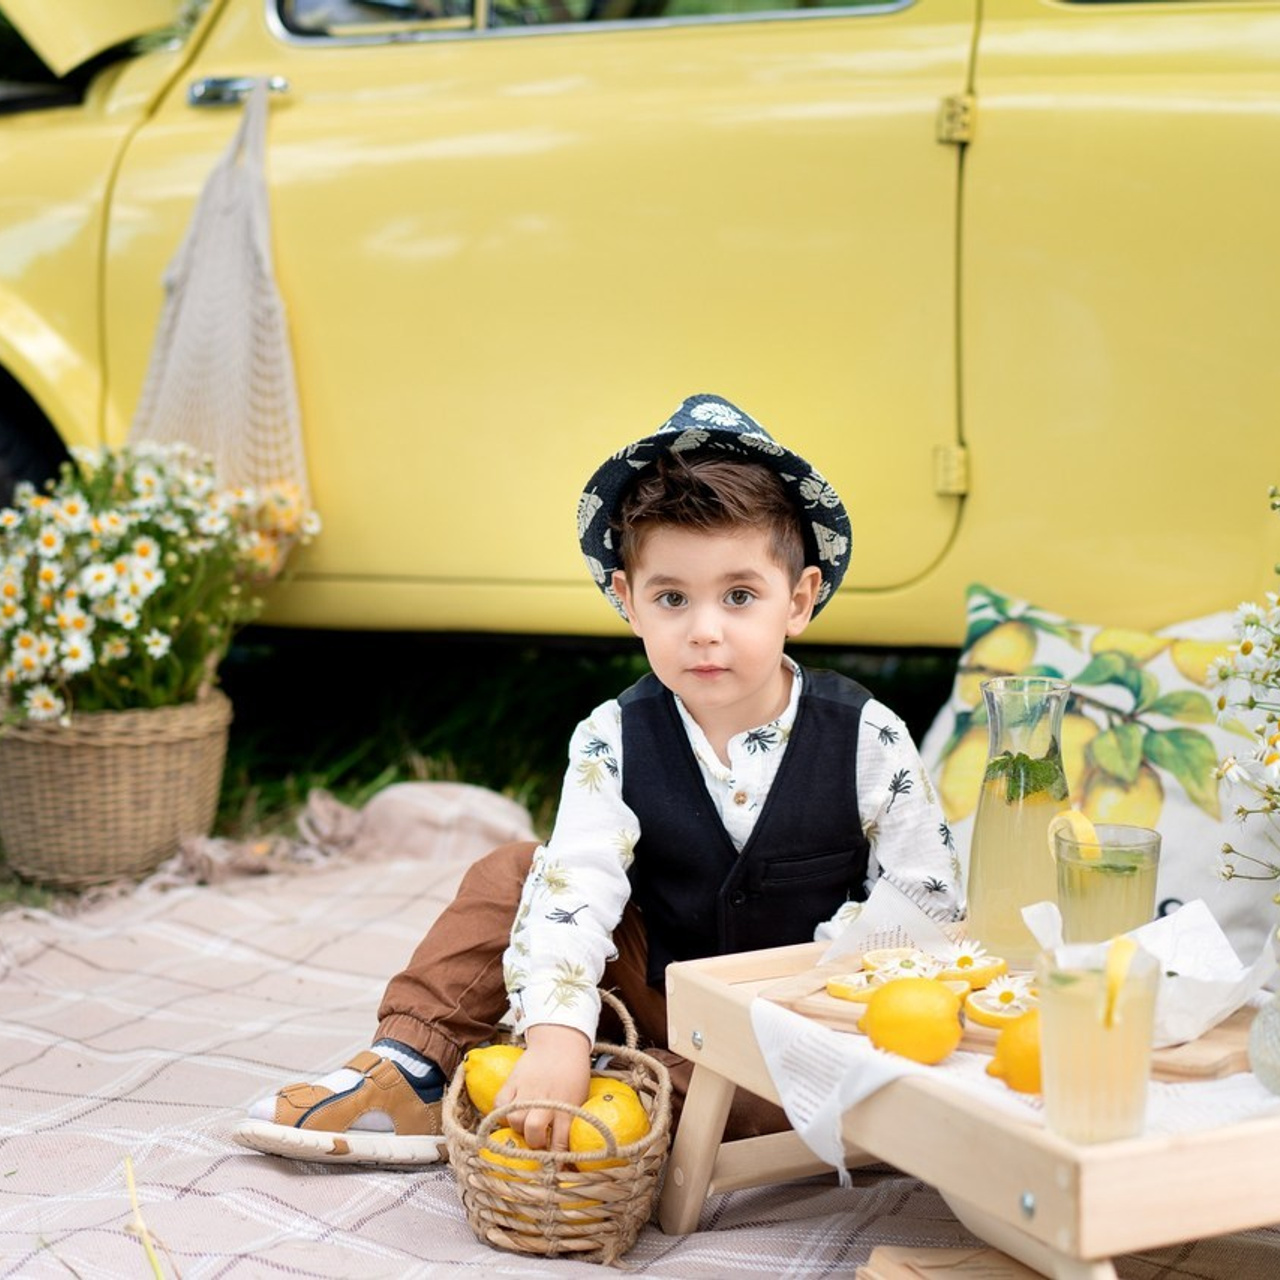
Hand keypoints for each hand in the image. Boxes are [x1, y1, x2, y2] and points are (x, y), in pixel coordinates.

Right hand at [494, 1023, 592, 1151]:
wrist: (560, 1040)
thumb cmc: (574, 1070)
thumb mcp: (580, 1096)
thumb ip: (571, 1119)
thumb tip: (567, 1148)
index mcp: (566, 1105)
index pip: (560, 1141)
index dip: (556, 1159)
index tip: (555, 1168)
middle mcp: (545, 1099)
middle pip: (533, 1131)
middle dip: (534, 1145)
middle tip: (537, 1144)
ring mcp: (527, 1089)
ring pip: (515, 1119)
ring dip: (519, 1129)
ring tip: (525, 1127)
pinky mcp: (512, 1080)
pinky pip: (499, 1104)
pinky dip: (501, 1113)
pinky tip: (508, 1115)